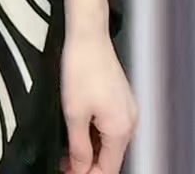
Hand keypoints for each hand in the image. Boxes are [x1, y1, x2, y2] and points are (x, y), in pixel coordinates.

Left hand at [58, 30, 137, 173]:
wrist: (88, 35)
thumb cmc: (82, 67)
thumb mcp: (74, 113)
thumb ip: (78, 147)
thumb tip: (80, 168)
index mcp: (121, 129)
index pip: (109, 168)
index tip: (69, 172)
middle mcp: (130, 121)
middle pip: (111, 156)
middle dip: (88, 163)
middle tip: (65, 162)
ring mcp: (127, 108)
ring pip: (110, 140)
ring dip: (91, 147)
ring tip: (68, 146)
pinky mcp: (121, 97)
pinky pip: (110, 124)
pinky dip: (95, 131)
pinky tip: (79, 128)